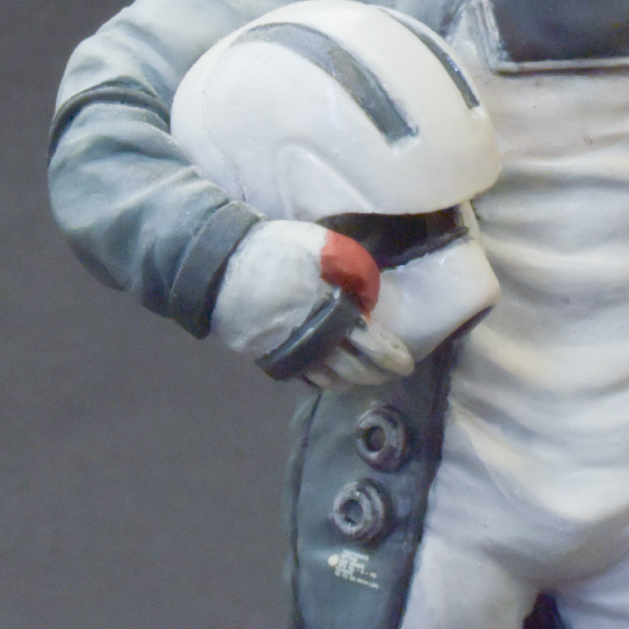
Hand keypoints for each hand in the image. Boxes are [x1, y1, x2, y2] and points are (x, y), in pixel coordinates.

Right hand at [213, 220, 412, 387]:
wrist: (222, 267)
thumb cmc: (275, 250)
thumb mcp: (320, 246)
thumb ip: (348, 267)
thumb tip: (368, 291)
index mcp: (330, 311)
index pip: (371, 344)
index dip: (392, 357)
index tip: (406, 365)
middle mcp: (313, 339)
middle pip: (354, 369)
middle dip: (376, 374)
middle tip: (390, 373)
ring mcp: (290, 353)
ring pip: (330, 380)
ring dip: (351, 380)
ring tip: (365, 375)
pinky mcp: (269, 359)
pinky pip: (303, 381)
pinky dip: (323, 382)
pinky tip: (333, 376)